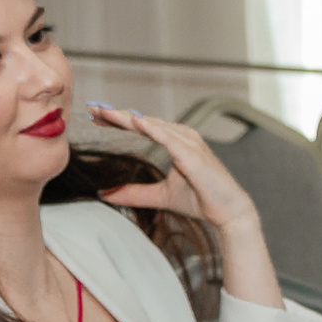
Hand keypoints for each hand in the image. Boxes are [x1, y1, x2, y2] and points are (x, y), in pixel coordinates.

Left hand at [86, 105, 261, 236]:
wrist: (228, 213)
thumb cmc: (201, 200)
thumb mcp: (159, 196)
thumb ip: (134, 193)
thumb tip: (104, 194)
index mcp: (176, 142)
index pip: (143, 126)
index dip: (118, 121)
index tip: (95, 116)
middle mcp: (183, 138)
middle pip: (145, 121)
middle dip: (118, 115)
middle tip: (93, 108)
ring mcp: (190, 145)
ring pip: (155, 126)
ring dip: (130, 119)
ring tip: (107, 113)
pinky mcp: (194, 156)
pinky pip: (171, 139)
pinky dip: (154, 129)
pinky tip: (137, 122)